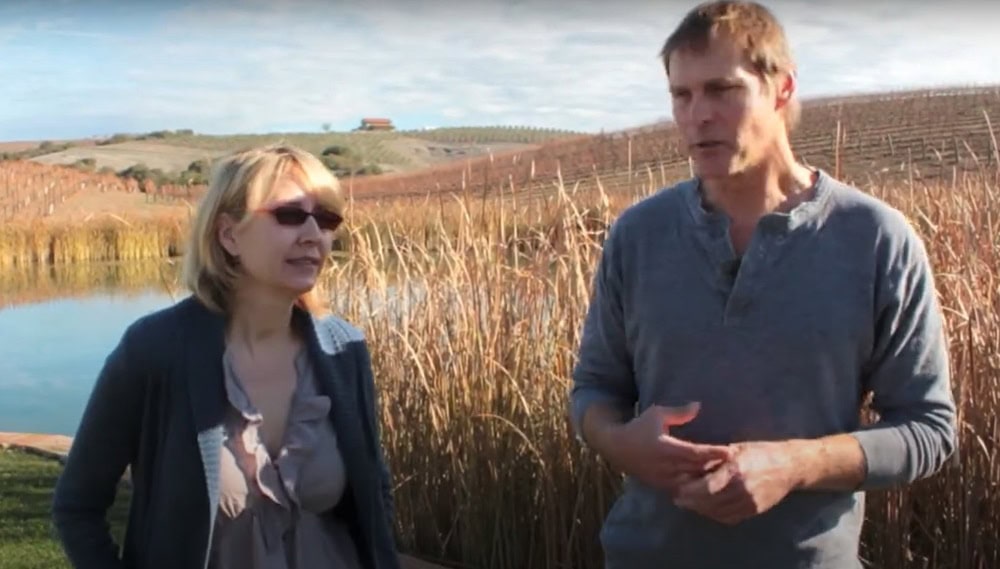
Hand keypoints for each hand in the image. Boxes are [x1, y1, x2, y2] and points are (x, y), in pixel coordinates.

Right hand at [601, 402, 733, 494]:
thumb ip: (679, 413)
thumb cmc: (639, 428)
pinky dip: (700, 491)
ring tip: (729, 478)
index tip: (731, 451)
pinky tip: (712, 488)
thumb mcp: (656, 414)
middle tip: (739, 466)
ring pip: (694, 485)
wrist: (617, 448)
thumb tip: (699, 406)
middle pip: (698, 472)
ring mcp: (665, 480)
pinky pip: (686, 492)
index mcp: (667, 448)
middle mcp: (667, 467)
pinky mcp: (664, 487)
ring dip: (711, 482)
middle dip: (718, 470)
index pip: (696, 453)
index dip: (715, 453)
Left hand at [672, 441, 799, 524]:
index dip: (689, 490)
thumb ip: (714, 459)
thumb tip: (691, 466)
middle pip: (709, 502)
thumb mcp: (735, 449)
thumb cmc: (760, 452)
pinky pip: (729, 517)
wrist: (790, 466)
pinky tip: (707, 508)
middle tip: (678, 498)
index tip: (678, 488)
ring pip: (717, 512)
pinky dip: (715, 514)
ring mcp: (749, 502)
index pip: (706, 487)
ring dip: (701, 509)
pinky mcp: (754, 511)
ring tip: (689, 503)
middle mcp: (742, 489)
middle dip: (691, 502)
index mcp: (736, 470)